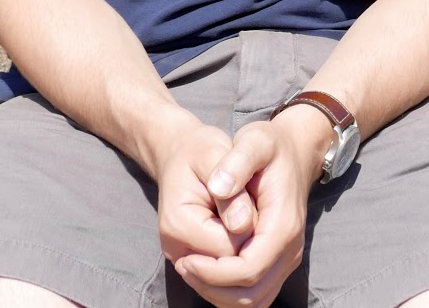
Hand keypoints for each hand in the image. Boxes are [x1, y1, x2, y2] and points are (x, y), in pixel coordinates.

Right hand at [149, 111, 257, 270]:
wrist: (180, 154)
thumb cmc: (201, 150)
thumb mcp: (215, 153)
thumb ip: (231, 186)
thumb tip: (242, 224)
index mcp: (178, 224)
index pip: (231, 246)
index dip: (252, 224)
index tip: (250, 194)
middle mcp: (176, 251)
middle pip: (232, 265)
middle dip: (250, 238)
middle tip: (247, 203)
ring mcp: (182, 262)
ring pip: (231, 277)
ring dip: (245, 249)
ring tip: (240, 214)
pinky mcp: (192, 267)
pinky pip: (225, 279)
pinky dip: (239, 258)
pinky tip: (238, 228)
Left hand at [175, 113, 327, 307]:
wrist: (294, 151)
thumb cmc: (270, 145)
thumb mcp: (254, 140)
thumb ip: (236, 162)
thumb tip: (218, 188)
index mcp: (283, 225)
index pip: (248, 269)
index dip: (214, 272)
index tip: (185, 258)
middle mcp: (290, 250)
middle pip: (251, 293)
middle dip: (212, 286)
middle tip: (182, 265)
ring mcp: (287, 259)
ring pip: (253, 301)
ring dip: (219, 293)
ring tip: (191, 269)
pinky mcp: (279, 263)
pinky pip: (256, 295)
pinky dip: (229, 292)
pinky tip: (207, 270)